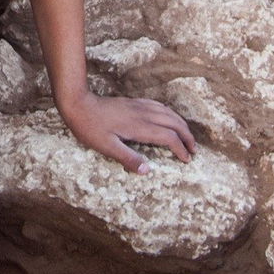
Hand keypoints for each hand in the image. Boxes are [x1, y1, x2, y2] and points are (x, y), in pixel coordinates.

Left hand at [59, 90, 194, 171]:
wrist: (79, 104)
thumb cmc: (91, 128)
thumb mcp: (107, 147)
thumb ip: (128, 158)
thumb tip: (147, 170)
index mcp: (139, 127)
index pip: (168, 137)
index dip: (180, 148)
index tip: (186, 159)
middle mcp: (143, 115)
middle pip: (174, 123)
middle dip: (187, 136)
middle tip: (194, 150)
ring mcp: (139, 107)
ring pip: (168, 112)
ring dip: (181, 124)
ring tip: (187, 135)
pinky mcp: (134, 103)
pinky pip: (159, 106)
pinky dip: (170, 113)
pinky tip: (170, 117)